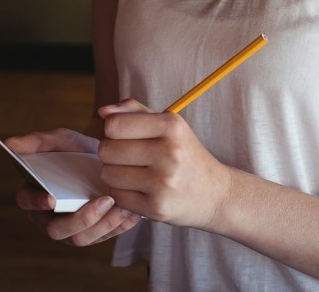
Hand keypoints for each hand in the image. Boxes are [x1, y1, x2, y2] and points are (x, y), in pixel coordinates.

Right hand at [4, 127, 140, 246]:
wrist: (108, 156)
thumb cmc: (77, 149)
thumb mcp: (61, 140)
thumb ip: (38, 141)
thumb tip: (10, 142)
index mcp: (34, 194)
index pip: (27, 202)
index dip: (36, 202)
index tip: (52, 198)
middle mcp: (50, 217)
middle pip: (56, 231)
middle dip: (80, 219)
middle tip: (104, 201)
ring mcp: (72, 229)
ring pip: (82, 238)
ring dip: (103, 225)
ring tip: (121, 206)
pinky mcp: (93, 233)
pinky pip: (103, 237)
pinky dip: (118, 226)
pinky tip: (131, 211)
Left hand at [98, 99, 233, 229]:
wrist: (215, 194)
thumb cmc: (186, 155)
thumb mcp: (169, 126)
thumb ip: (135, 112)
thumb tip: (103, 111)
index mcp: (171, 126)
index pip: (115, 124)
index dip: (112, 130)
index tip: (123, 135)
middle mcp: (169, 153)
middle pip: (107, 149)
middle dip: (111, 153)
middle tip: (127, 157)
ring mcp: (163, 183)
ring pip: (108, 174)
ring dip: (114, 174)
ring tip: (133, 174)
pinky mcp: (156, 207)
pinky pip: (117, 197)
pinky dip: (122, 194)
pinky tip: (138, 190)